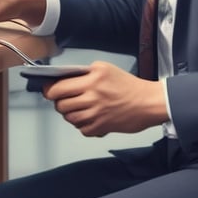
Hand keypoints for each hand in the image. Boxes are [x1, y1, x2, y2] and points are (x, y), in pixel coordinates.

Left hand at [43, 60, 168, 136]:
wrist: (148, 103)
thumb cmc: (128, 85)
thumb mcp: (104, 68)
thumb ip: (84, 73)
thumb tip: (64, 78)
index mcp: (92, 79)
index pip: (59, 87)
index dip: (49, 90)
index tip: (48, 90)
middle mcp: (92, 96)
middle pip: (60, 104)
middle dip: (58, 102)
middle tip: (63, 100)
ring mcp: (96, 114)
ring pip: (69, 118)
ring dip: (69, 114)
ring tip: (77, 108)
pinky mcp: (101, 128)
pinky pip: (81, 129)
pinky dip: (82, 125)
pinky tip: (89, 117)